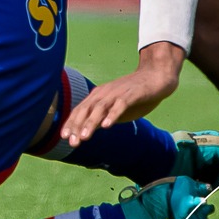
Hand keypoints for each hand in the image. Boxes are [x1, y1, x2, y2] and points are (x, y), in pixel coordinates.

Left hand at [57, 42, 183, 146]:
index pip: (81, 110)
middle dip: (77, 125)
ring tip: (84, 137)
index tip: (64, 137)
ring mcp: (118, 93)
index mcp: (98, 96)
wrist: (155, 77)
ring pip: (100, 108)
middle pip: (87, 109)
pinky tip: (107, 126)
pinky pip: (120, 105)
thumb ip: (100, 118)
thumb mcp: (113, 109)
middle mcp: (104, 93)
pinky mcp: (132, 94)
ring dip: (91, 122)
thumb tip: (84, 132)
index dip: (72, 123)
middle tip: (71, 141)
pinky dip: (112, 115)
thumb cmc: (133, 96)